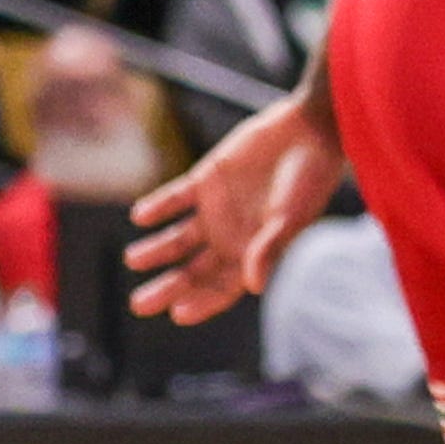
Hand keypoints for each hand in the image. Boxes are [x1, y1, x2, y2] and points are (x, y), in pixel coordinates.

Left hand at [126, 89, 344, 322]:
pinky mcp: (205, 181)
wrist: (308, 130)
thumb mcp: (291, 217)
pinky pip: (174, 199)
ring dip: (155, 250)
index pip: (222, 288)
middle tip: (139, 304)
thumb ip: (269, 249)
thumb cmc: (311, 179)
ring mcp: (215, 210)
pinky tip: (141, 216)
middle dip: (168, 287)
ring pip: (177, 239)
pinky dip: (158, 207)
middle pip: (192, 271)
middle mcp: (230, 237)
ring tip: (134, 259)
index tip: (178, 313)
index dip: (201, 303)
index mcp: (254, 253)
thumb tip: (254, 286)